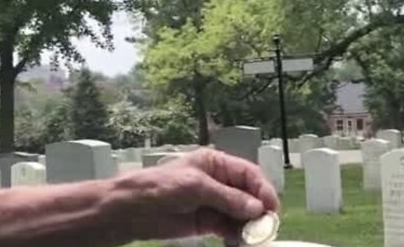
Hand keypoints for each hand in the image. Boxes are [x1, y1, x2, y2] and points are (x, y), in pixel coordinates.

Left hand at [107, 148, 279, 244]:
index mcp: (215, 163)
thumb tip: (256, 208)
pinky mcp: (207, 223)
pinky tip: (238, 242)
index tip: (271, 208)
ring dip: (249, 227)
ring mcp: (213, 203)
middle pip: (249, 196)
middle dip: (258, 211)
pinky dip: (237, 236)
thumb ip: (227, 197)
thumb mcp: (196, 187)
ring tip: (251, 239)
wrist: (132, 209)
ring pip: (241, 215)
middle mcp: (218, 182)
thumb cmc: (160, 187)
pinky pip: (229, 229)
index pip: (248, 174)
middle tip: (265, 228)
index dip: (263, 189)